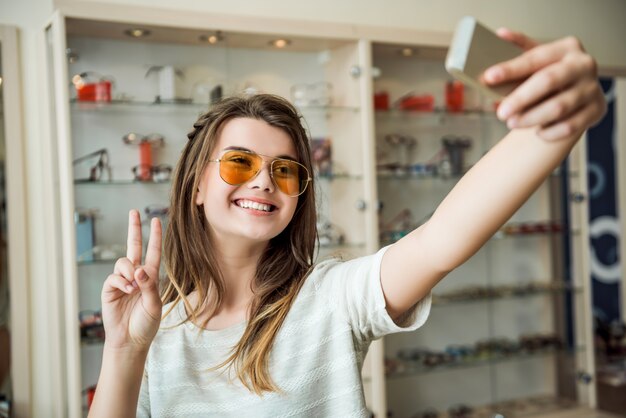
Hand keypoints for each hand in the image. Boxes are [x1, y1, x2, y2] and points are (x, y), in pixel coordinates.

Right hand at [101, 210, 161, 350]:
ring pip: (123, 262)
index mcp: (151, 276)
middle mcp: (136, 275)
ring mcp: (122, 281)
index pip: (153, 252)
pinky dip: (121, 282)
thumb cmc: (146, 324)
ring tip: (132, 288)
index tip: (156, 220)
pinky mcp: (110, 289)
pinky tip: (126, 291)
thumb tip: (139, 269)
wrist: (130, 340)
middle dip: (134, 229)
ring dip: (128, 271)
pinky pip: (114, 277)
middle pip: (134, 246)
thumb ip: (149, 285)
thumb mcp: (154, 304)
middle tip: (134, 211)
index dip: (155, 236)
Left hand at [483, 28, 606, 140]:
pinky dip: (550, 132)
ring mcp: (591, 88)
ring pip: (559, 107)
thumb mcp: (535, 60)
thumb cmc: (549, 75)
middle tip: (501, 113)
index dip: (511, 68)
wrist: (575, 94)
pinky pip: (569, 126)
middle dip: (521, 98)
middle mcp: (583, 65)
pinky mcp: (596, 110)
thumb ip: (518, 50)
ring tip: (512, 122)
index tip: (489, 77)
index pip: (535, 58)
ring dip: (531, 118)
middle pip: (548, 81)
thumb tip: (501, 34)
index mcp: (566, 48)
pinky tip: (538, 131)